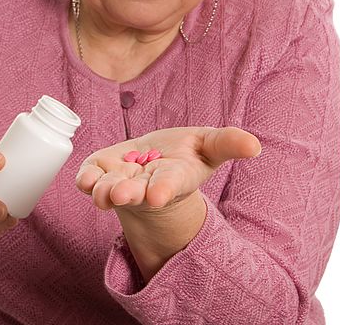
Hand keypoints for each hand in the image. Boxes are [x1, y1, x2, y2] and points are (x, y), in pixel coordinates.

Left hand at [76, 126, 260, 214]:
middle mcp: (143, 186)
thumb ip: (228, 143)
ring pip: (107, 191)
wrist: (154, 162)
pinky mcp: (99, 171)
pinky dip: (84, 180)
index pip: (168, 185)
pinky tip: (85, 178)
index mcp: (172, 179)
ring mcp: (119, 181)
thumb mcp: (209, 145)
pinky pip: (87, 179)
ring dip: (103, 191)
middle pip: (134, 194)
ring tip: (103, 190)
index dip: (163, 189)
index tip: (159, 194)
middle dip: (127, 194)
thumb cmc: (185, 155)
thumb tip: (255, 145)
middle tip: (121, 194)